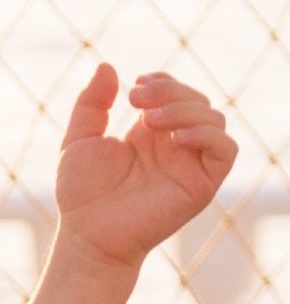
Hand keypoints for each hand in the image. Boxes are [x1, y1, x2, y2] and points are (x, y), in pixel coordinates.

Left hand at [56, 64, 237, 266]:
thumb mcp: (78, 141)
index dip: (163, 81)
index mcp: (150, 136)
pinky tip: (174, 137)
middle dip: (170, 90)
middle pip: (196, 101)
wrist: (87, 236)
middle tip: (135, 98)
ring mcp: (189, 166)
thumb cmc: (81, 196)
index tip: (134, 86)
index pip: (175, 93)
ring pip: (213, 120)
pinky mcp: (201, 187)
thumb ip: (91, 105)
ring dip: (185, 109)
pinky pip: (224, 151)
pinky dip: (206, 135)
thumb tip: (108, 67)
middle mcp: (174, 148)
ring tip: (149, 120)